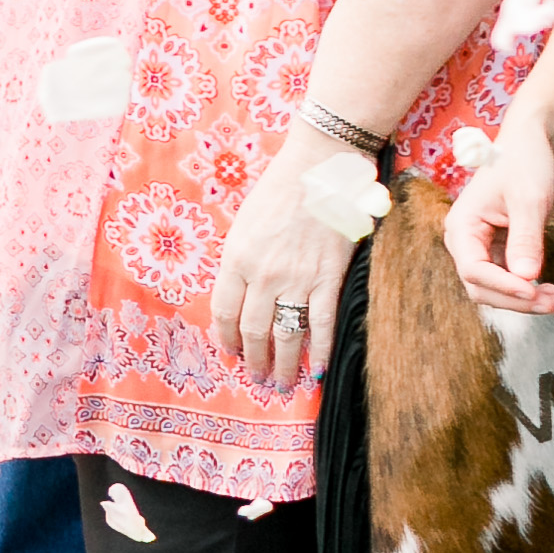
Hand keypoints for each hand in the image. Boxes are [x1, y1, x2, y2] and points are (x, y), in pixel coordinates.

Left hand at [208, 123, 365, 390]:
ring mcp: (297, 278)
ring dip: (284, 365)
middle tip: (258, 379)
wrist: (321, 168)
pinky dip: (321, 351)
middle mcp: (263, 274)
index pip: (224, 312)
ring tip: (282, 384)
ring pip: (287, 334)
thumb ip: (241, 260)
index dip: (226, 339)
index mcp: (236, 258)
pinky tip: (318, 370)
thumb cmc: (280, 190)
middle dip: (254, 360)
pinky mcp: (329, 278)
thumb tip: (241, 294)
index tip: (231, 354)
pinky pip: (322, 324)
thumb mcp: (244, 223)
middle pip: (253, 330)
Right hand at [445, 99, 553, 315]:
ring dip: (524, 300)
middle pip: (481, 287)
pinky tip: (551, 291)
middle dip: (516, 300)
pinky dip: (528, 289)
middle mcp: (465, 240)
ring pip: (495, 289)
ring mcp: (481, 247)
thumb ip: (525, 238)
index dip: (503, 285)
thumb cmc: (524, 162)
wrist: (531, 145)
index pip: (473, 269)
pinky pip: (509, 279)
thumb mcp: (528, 199)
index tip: (533, 290)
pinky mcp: (498, 250)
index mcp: (462, 225)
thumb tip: (526, 275)